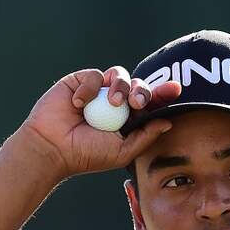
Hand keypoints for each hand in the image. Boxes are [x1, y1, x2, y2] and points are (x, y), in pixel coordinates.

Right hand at [20, 66, 181, 179]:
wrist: (53, 147)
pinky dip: (90, 89)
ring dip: (121, 87)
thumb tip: (167, 122)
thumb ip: (145, 137)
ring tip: (113, 103)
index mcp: (127, 120)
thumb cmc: (86, 154)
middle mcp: (115, 104)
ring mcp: (98, 92)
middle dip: (143, 91)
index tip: (176, 89)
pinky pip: (95, 75)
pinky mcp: (81, 82)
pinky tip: (79, 104)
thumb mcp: (122, 151)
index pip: (149, 104)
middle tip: (137, 102)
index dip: (163, 94)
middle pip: (138, 86)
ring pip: (120, 75)